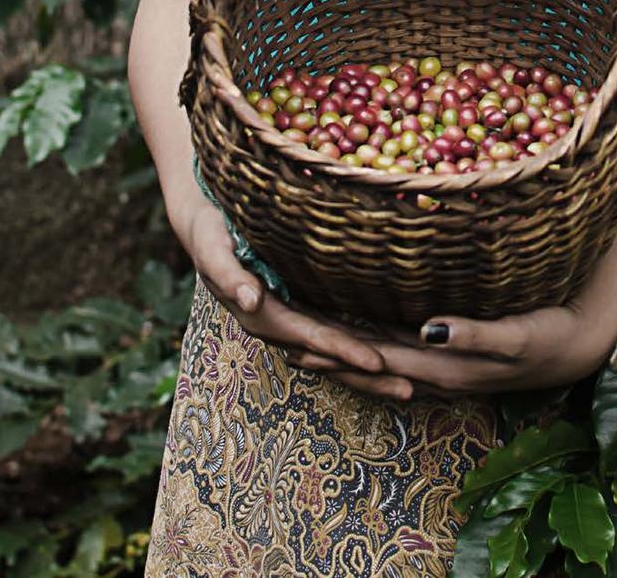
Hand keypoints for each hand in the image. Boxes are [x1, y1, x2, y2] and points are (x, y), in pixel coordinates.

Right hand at [171, 195, 413, 399]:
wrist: (205, 226)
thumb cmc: (210, 232)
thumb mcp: (214, 249)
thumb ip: (230, 277)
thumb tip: (251, 302)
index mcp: (263, 316)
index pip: (312, 337)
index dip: (344, 350)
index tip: (377, 364)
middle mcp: (280, 327)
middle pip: (329, 358)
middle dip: (367, 376)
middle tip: (411, 390)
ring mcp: (292, 322)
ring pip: (334, 354)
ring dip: (367, 372)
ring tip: (409, 385)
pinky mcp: (300, 310)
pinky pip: (333, 335)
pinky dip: (358, 349)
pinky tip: (388, 357)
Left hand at [299, 300, 614, 399]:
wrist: (580, 349)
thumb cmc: (550, 333)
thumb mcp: (516, 335)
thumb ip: (474, 335)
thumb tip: (428, 329)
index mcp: (444, 366)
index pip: (378, 360)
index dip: (339, 351)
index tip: (299, 342)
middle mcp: (437, 373)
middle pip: (372, 368)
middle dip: (329, 357)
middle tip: (283, 344)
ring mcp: (444, 370)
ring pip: (383, 367)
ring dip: (345, 360)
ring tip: (305, 349)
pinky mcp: (453, 362)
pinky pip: (401, 362)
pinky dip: (373, 356)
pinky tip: (361, 348)